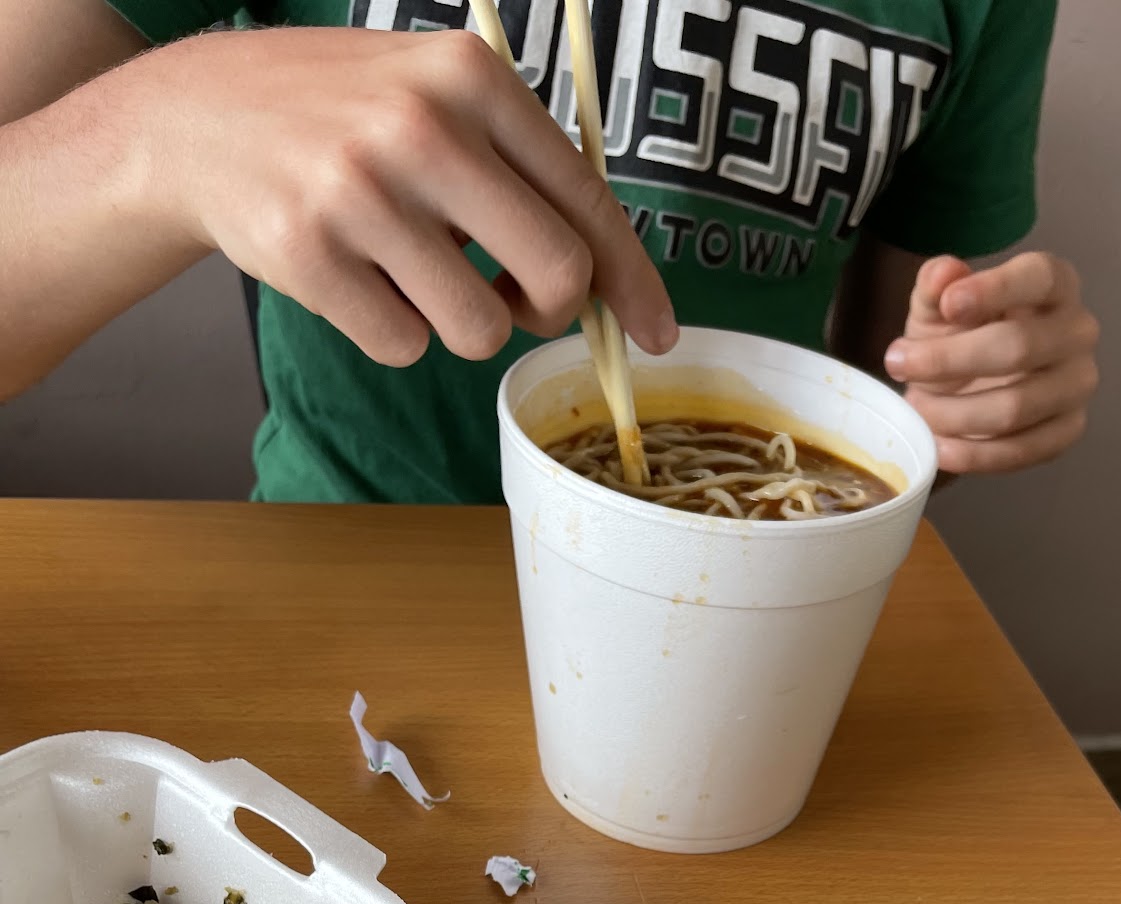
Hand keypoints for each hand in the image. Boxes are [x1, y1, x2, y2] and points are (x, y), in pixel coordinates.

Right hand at [135, 27, 675, 367]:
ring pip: (479, 330)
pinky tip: (355, 276)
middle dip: (546, 311)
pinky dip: (391, 332)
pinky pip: (404, 346)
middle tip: (511, 301)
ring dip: (458, 324)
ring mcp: (361, 191)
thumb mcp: (433, 95)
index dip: (632, 281)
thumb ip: (518, 167)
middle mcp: (422, 126)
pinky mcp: (310, 254)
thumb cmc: (342, 117)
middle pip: (556, 276)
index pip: (588, 201)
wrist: (197, 117)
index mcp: (471, 77)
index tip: (658, 331)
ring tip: (410, 271)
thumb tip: (605, 275)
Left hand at [883, 252, 1097, 474]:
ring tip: (916, 410)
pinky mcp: (1068, 430)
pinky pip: (1022, 451)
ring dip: (954, 414)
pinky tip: (939, 446)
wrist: (968, 387)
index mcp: (1055, 284)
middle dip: (948, 361)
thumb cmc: (958, 335)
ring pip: (1016, 407)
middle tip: (898, 364)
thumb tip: (943, 274)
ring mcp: (1077, 384)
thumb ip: (935, 285)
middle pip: (1020, 346)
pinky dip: (974, 455)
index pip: (1039, 277)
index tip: (948, 305)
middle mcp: (1078, 331)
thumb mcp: (937, 306)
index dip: (995, 289)